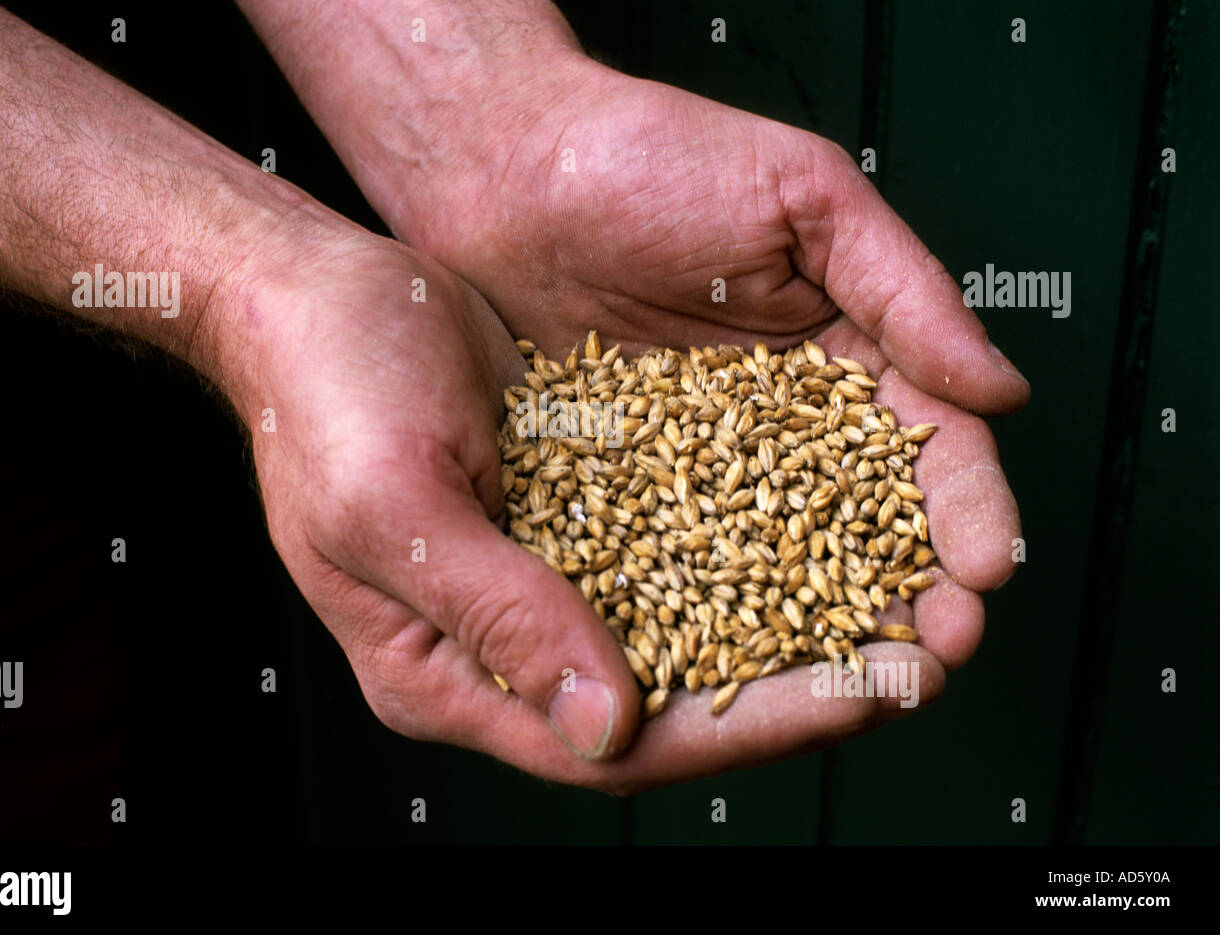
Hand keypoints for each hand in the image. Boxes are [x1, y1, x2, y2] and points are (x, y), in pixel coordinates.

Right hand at [224, 219, 949, 794]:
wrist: (315, 294)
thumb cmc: (322, 396)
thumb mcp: (392, 511)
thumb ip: (500, 619)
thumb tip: (605, 725)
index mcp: (445, 672)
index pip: (616, 745)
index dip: (745, 728)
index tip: (857, 694)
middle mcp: (508, 637)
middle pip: (674, 695)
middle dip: (800, 681)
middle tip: (916, 658)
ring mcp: (544, 574)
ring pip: (691, 623)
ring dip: (795, 614)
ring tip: (900, 597)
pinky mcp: (573, 512)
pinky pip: (679, 547)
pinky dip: (755, 544)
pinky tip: (829, 525)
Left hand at [374, 53, 1027, 674]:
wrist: (513, 171)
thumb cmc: (655, 159)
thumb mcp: (805, 197)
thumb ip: (905, 289)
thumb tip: (1000, 388)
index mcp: (846, 354)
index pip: (929, 446)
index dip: (964, 510)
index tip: (984, 569)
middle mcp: (782, 423)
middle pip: (863, 524)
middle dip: (908, 592)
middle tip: (932, 655)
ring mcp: (704, 463)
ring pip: (777, 557)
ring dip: (820, 624)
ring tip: (856, 679)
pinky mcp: (629, 486)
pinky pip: (678, 555)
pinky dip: (711, 606)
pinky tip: (738, 654)